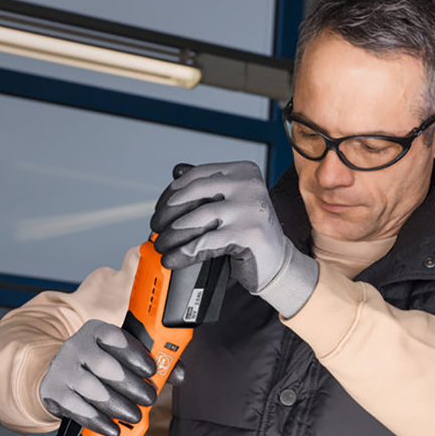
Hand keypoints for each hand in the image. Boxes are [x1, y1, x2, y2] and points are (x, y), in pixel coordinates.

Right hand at [40, 319, 159, 435]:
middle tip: (149, 399)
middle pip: (104, 366)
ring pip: (91, 389)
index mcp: (97, 330)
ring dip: (117, 405)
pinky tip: (113, 427)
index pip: (114, 336)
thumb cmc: (104, 364)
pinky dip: (98, 421)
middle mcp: (76, 345)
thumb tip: (178, 375)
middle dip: (131, 385)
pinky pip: (77, 408)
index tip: (152, 370)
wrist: (66, 374)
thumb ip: (156, 362)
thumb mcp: (126, 356)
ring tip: (134, 415)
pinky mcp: (52, 391)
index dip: (134, 354)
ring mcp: (62, 368)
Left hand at [151, 161, 317, 316]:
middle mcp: (249, 186)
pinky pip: (204, 243)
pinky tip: (174, 258)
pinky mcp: (247, 235)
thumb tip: (175, 174)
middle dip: (168, 213)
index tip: (160, 208)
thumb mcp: (233, 203)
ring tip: (162, 244)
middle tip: (156, 227)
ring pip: (196, 219)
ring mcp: (250, 209)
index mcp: (244, 171)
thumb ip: (211, 187)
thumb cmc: (251, 234)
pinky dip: (183, 252)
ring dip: (172, 235)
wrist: (278, 264)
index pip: (197, 175)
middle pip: (193, 194)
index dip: (172, 193)